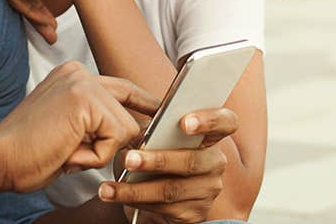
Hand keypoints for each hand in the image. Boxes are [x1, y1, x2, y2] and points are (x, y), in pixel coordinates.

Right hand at [0, 62, 159, 193]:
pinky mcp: (86, 100)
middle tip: (78, 153)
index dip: (143, 103)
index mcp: (72, 76)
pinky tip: (68, 152)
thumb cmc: (28, 153)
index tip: (162, 110)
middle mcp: (79, 73)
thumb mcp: (70, 130)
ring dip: (100, 152)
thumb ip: (98, 124)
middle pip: (128, 111)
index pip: (122, 87)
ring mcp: (83, 83)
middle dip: (114, 141)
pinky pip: (116, 138)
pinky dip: (95, 156)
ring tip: (66, 151)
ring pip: (125, 128)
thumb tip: (138, 132)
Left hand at [100, 108, 239, 223]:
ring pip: (171, 189)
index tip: (184, 122)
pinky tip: (115, 196)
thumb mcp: (156, 140)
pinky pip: (163, 208)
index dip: (210, 120)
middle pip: (192, 161)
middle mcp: (214, 164)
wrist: (155, 197)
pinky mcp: (193, 214)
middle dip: (157, 160)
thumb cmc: (156, 161)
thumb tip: (138, 130)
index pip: (225, 123)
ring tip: (109, 186)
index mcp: (209, 138)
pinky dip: (135, 201)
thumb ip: (154, 130)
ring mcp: (206, 191)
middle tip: (129, 159)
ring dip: (135, 188)